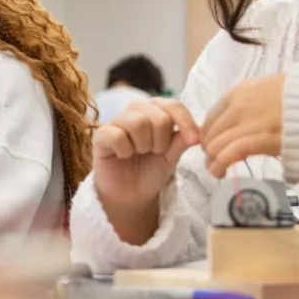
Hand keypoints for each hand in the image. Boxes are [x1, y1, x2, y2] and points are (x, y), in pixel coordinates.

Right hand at [92, 99, 200, 245]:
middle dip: (161, 141)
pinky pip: (116, 135)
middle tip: (154, 152)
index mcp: (156, 111)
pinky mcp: (101, 136)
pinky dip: (125, 150)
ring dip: (143, 145)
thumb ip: (182, 142)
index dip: (185, 121)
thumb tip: (198, 132)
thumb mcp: (172, 157)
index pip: (173, 105)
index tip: (193, 141)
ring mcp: (117, 121)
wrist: (132, 194)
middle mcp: (136, 111)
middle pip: (158, 116)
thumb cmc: (151, 170)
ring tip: (139, 153)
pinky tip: (123, 156)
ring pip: (137, 123)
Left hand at [201, 73, 284, 177]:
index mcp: (242, 91)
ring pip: (217, 144)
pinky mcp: (262, 139)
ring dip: (213, 160)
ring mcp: (250, 122)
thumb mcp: (274, 89)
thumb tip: (251, 116)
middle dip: (210, 148)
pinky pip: (230, 153)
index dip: (210, 133)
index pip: (212, 115)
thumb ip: (257, 102)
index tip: (213, 143)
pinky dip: (221, 164)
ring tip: (216, 170)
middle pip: (211, 131)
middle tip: (214, 160)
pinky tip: (221, 172)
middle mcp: (241, 105)